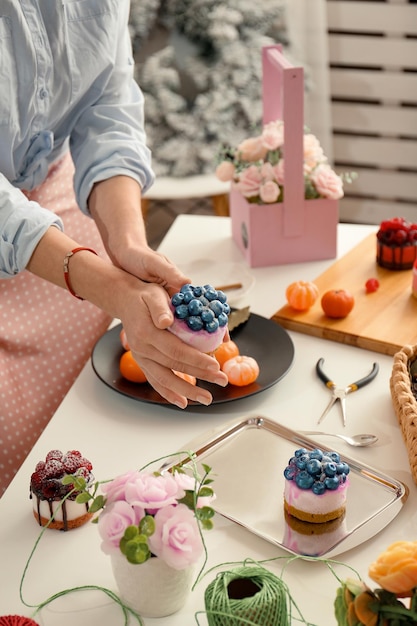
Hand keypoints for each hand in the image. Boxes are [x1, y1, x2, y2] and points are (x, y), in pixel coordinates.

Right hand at [119, 280, 227, 407]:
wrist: (125, 301)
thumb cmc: (145, 295)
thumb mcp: (153, 294)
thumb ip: (160, 307)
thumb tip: (166, 321)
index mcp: (148, 333)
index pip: (176, 350)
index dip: (196, 359)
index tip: (215, 366)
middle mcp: (142, 349)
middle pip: (174, 367)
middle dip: (200, 376)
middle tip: (222, 381)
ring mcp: (141, 358)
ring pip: (165, 379)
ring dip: (187, 391)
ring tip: (207, 398)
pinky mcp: (142, 362)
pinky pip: (155, 381)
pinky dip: (168, 394)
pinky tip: (183, 402)